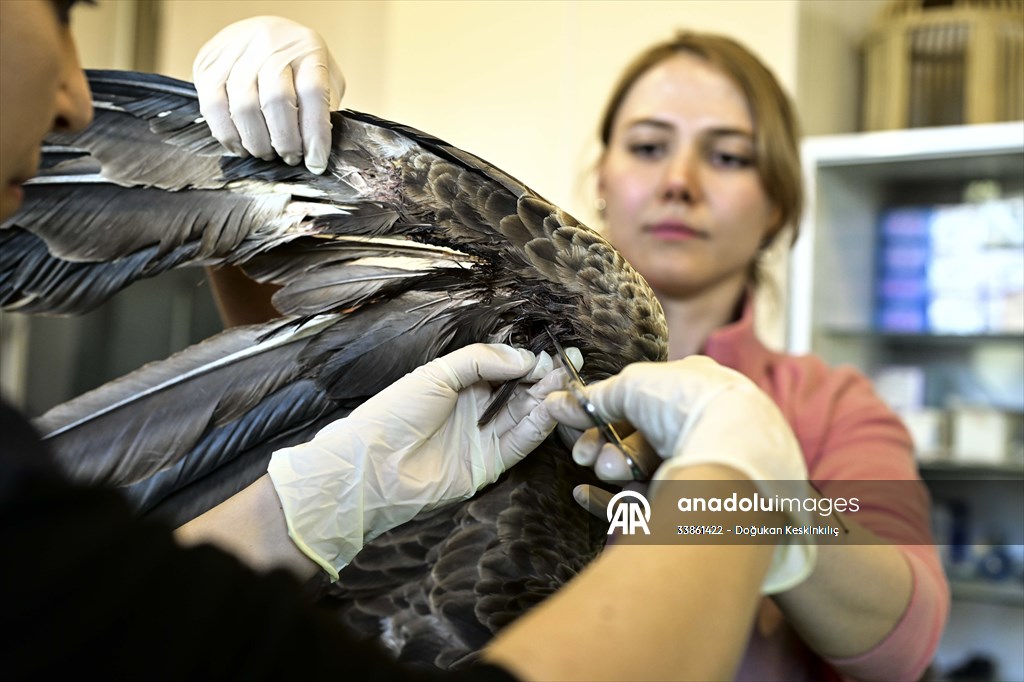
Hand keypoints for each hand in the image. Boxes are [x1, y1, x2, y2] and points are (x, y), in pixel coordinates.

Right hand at [193, 16, 343, 173]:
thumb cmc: (298, 66)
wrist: (262, 32)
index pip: (312, 92)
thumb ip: (325, 109)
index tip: (316, 162)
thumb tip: (317, 151)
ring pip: (244, 107)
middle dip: (285, 141)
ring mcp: (236, 51)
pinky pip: (214, 107)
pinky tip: (241, 146)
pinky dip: (228, 135)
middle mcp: (271, 44)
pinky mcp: (208, 64)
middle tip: (290, 158)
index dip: (315, 134)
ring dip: (257, 142)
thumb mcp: (325, 79)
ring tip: (266, 153)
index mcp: (307, 48)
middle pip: (276, 100)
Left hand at [268, 343, 578, 579]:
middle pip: (522, 390)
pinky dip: (540, 425)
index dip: (530, 360)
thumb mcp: (437, 373)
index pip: (507, 368)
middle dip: (546, 377)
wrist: (374, 466)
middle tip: (569, 365)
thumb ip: (481, 360)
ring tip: (565, 381)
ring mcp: (486, 436)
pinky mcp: (492, 463)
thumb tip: (525, 357)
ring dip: (548, 398)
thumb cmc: (395, 413)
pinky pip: (522, 441)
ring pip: (527, 414)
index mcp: (462, 383)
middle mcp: (478, 408)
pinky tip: (552, 407)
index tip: (552, 353)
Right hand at [546, 356, 815, 593]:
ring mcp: (704, 464)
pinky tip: (586, 496)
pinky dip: (615, 500)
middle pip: (639, 438)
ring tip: (611, 472)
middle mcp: (703, 423)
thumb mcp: (633, 386)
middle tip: (588, 457)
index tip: (575, 428)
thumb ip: (593, 398)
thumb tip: (553, 404)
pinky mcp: (700, 504)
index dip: (604, 414)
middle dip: (607, 447)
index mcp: (695, 387)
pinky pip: (650, 502)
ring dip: (616, 468)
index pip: (640, 401)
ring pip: (644, 470)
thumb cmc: (689, 404)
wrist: (733, 450)